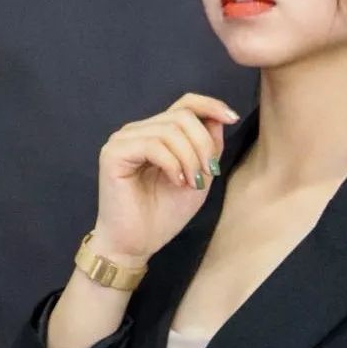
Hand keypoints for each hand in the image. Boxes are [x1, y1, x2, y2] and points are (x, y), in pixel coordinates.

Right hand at [94, 93, 238, 259]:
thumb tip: (219, 118)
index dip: (211, 105)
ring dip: (190, 158)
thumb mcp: (200, 177)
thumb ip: (209, 148)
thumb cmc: (164, 215)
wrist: (137, 243)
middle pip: (182, 116)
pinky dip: (172, 163)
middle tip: (207, 175)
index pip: (185, 104)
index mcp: (157, 133)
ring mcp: (124, 140)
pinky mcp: (114, 153)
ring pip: (170, 130)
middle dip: (203, 146)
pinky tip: (176, 182)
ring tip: (191, 184)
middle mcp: (139, 130)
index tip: (233, 118)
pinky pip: (153, 144)